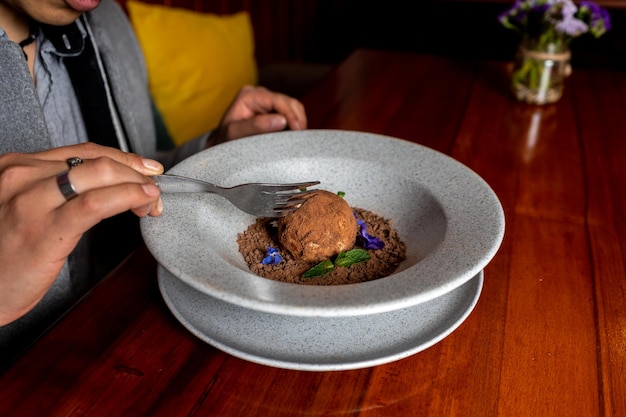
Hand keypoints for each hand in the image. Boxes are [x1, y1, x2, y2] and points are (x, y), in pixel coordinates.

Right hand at [0, 143, 163, 324]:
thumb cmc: (4, 254)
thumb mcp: (26, 208)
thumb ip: (57, 191)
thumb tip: (107, 184)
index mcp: (17, 166)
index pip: (84, 151)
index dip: (124, 158)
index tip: (145, 170)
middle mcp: (21, 176)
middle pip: (97, 160)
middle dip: (135, 171)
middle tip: (153, 189)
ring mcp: (31, 201)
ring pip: (101, 174)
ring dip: (137, 184)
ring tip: (152, 200)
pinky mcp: (44, 229)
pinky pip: (97, 203)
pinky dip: (127, 197)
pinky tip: (142, 202)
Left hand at [208, 85, 306, 143]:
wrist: (223, 144)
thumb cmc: (226, 139)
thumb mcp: (235, 133)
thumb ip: (255, 126)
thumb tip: (281, 120)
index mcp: (249, 95)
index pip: (277, 100)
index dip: (290, 114)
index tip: (297, 129)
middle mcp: (260, 95)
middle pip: (289, 102)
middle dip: (297, 118)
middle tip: (300, 137)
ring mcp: (268, 102)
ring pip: (293, 107)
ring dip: (298, 121)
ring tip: (297, 137)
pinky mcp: (274, 111)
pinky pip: (291, 115)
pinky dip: (296, 124)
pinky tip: (294, 136)